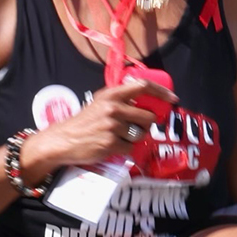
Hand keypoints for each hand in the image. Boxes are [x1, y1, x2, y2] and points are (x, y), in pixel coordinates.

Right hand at [24, 78, 171, 176]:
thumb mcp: (100, 103)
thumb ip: (120, 100)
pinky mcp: (111, 143)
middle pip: (148, 116)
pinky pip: (131, 148)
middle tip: (134, 128)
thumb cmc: (84, 122)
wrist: (63, 140)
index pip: (143, 86)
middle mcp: (113, 107)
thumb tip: (147, 103)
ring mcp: (112, 126)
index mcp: (111, 94)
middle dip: (146, 125)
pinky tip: (111, 146)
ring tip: (118, 137)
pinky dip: (125, 150)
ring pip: (141, 134)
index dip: (161, 92)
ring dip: (134, 138)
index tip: (173, 99)